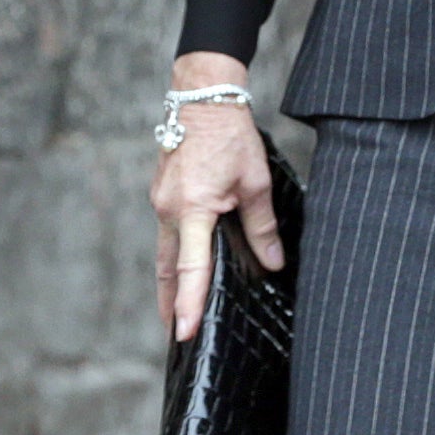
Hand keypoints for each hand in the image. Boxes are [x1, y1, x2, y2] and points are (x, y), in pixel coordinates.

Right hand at [151, 50, 285, 343]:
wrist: (203, 97)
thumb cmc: (230, 135)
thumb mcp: (255, 181)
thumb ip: (261, 225)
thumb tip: (273, 261)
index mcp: (192, 209)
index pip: (191, 268)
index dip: (189, 303)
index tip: (184, 333)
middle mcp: (169, 210)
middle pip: (168, 268)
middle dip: (170, 303)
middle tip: (177, 336)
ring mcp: (161, 202)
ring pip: (165, 252)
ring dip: (170, 281)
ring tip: (178, 311)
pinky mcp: (162, 194)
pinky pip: (168, 232)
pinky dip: (174, 253)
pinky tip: (186, 264)